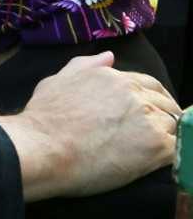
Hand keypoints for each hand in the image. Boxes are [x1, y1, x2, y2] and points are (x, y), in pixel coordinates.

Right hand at [0, 52, 178, 201]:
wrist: (42, 149)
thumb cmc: (43, 120)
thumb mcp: (56, 82)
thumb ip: (84, 67)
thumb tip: (108, 56)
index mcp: (112, 77)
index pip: (147, 84)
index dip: (149, 99)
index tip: (144, 114)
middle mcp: (133, 92)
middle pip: (164, 103)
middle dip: (161, 116)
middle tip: (148, 135)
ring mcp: (147, 118)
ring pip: (172, 125)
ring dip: (164, 136)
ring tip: (146, 152)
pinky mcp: (155, 146)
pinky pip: (176, 147)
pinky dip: (168, 155)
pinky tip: (151, 161)